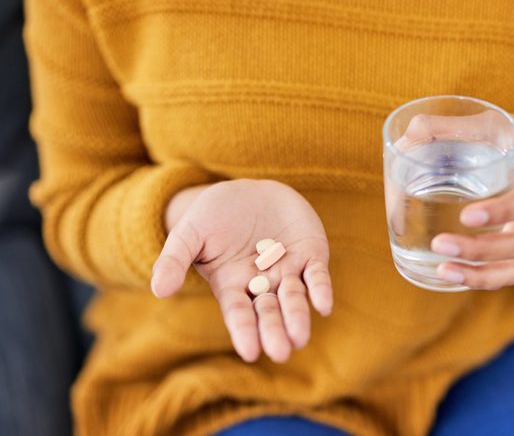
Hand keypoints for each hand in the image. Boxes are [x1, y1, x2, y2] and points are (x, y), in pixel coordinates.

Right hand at [150, 179, 332, 362]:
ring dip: (297, 316)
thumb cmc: (214, 215)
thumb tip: (159, 290)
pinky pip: (317, 275)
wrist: (248, 191)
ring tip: (300, 338)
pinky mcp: (310, 255)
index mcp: (232, 285)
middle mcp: (262, 283)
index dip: (244, 331)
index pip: (238, 313)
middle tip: (281, 352)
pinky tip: (324, 305)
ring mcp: (288, 270)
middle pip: (268, 311)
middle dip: (274, 330)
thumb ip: (174, 260)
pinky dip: (320, 289)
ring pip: (294, 298)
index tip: (250, 352)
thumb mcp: (189, 233)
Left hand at [400, 113, 513, 288]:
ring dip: (480, 272)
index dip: (503, 210)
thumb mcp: (486, 124)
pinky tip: (450, 276)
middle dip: (481, 249)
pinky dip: (484, 280)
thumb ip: (450, 126)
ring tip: (442, 270)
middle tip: (439, 244)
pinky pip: (510, 273)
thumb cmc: (504, 137)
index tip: (468, 216)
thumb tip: (410, 132)